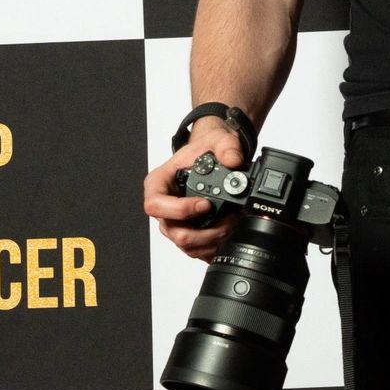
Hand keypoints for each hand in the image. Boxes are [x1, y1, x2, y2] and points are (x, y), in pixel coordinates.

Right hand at [142, 117, 248, 261]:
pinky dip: (214, 245)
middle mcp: (163, 207)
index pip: (155, 204)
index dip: (179, 210)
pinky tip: (229, 233)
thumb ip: (226, 146)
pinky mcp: (188, 233)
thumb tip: (233, 160)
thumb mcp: (217, 139)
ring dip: (213, 239)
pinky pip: (196, 250)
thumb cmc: (203, 151)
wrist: (211, 157)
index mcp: (158, 183)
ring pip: (187, 245)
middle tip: (228, 219)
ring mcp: (174, 223)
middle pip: (173, 231)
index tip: (205, 205)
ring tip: (232, 224)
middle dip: (205, 231)